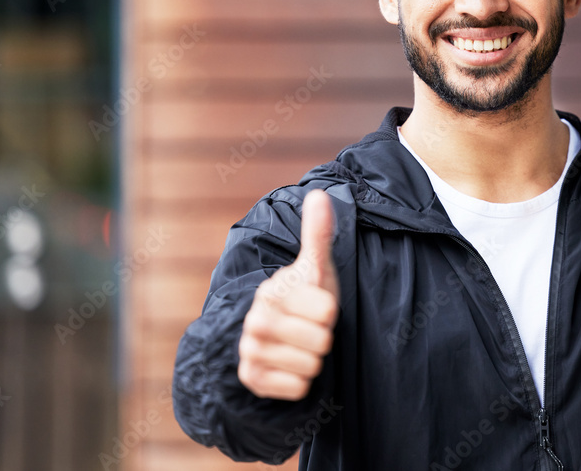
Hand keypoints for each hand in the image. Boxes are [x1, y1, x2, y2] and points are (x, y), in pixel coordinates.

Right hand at [238, 189, 339, 399]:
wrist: (278, 334)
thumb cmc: (304, 297)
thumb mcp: (315, 267)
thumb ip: (318, 234)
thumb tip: (319, 194)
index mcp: (272, 291)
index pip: (328, 310)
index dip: (330, 311)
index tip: (317, 306)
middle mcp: (256, 320)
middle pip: (320, 341)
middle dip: (322, 337)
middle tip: (309, 329)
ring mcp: (250, 350)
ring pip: (310, 366)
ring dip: (312, 359)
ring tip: (300, 346)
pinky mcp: (252, 378)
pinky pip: (297, 387)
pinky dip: (300, 381)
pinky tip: (290, 365)